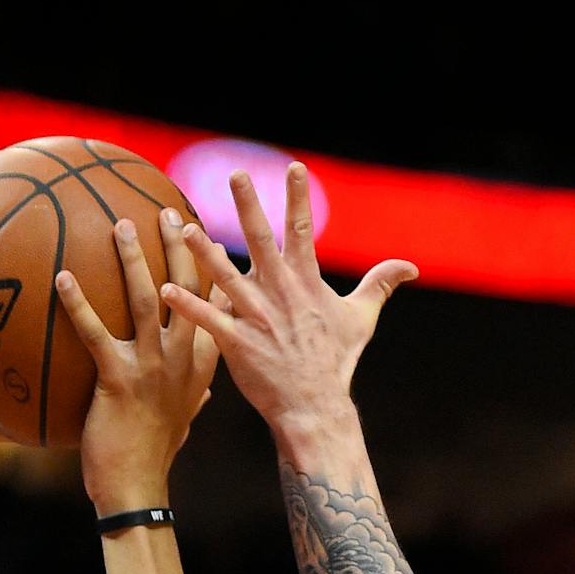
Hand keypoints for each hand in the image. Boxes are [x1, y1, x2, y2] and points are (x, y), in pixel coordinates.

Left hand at [65, 211, 221, 512]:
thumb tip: (206, 388)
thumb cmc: (155, 452)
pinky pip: (95, 332)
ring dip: (133, 260)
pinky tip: (61, 277)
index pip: (214, 307)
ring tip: (121, 224)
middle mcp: (182, 359)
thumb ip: (195, 393)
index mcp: (200, 364)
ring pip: (147, 300)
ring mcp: (152, 367)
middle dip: (181, 247)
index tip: (211, 238)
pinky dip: (78, 303)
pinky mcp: (119, 379)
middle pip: (187, 290)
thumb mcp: (184, 417)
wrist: (138, 487)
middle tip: (169, 211)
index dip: (214, 270)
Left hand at [162, 164, 415, 440]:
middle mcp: (279, 293)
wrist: (315, 406)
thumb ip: (380, 285)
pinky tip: (164, 287)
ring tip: (183, 227)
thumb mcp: (361, 318)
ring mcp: (257, 317)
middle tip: (236, 174)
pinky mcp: (236, 343)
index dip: (298, 198)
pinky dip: (187, 304)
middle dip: (248, 206)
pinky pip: (207, 320)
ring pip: (225, 276)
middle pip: (260, 240)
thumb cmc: (335, 361)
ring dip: (203, 252)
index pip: (301, 231)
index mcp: (305, 282)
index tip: (293, 167)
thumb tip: (410, 266)